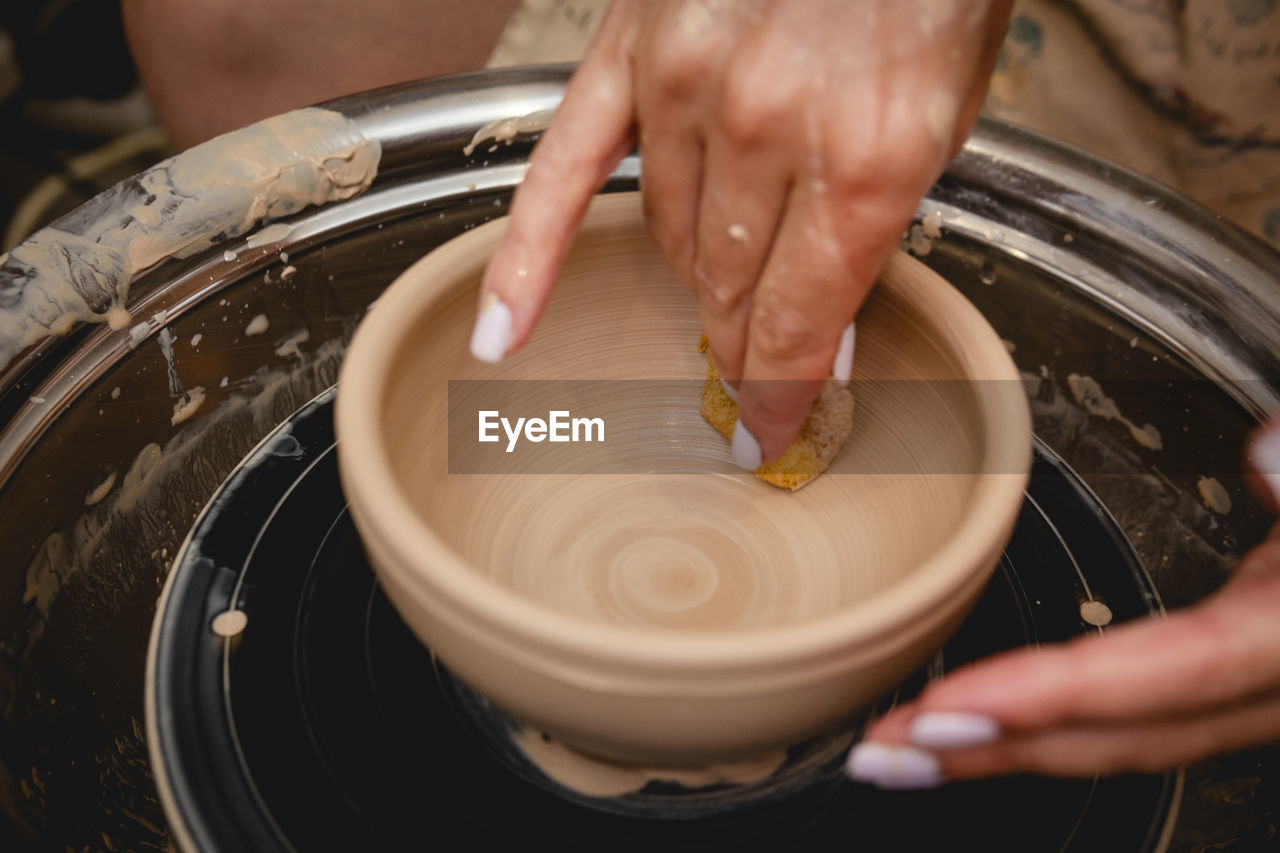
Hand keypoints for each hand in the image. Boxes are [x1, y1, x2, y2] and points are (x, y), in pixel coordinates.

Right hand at [470, 0, 1011, 464]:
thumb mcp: (946, 115)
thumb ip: (878, 234)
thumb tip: (820, 344)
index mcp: (867, 157)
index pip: (795, 330)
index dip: (780, 400)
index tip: (768, 438)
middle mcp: (768, 130)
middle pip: (725, 297)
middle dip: (740, 350)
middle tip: (746, 375)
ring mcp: (686, 88)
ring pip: (668, 243)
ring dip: (697, 282)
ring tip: (717, 291)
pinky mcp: (628, 51)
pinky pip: (560, 176)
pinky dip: (528, 260)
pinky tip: (504, 334)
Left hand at [845, 425, 1279, 788]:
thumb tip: (1274, 452)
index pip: (1163, 676)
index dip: (1049, 701)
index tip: (944, 712)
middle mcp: (1273, 683)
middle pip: (1120, 734)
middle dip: (992, 750)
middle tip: (881, 753)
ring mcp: (1254, 693)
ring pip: (1121, 739)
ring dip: (1006, 749)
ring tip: (905, 749)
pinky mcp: (1236, 678)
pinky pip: (1135, 718)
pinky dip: (1051, 724)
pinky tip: (989, 720)